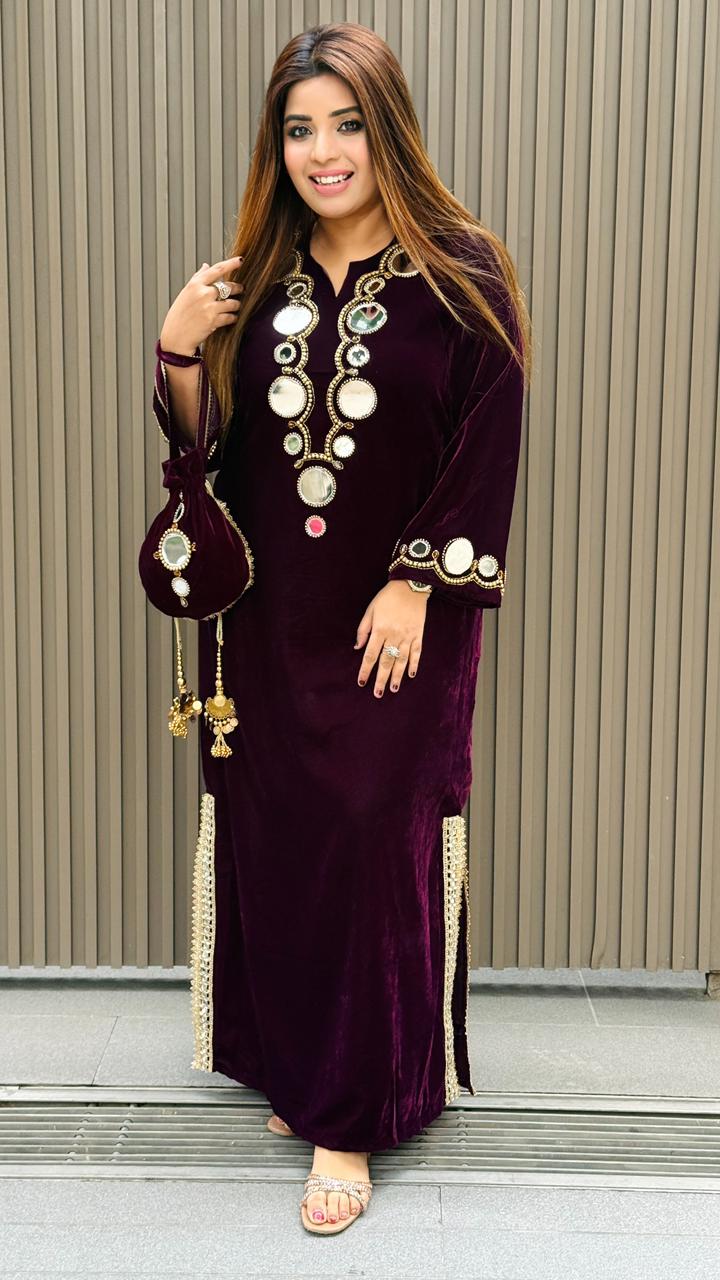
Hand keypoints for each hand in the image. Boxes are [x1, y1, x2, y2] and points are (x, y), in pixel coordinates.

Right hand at [159, 255, 245, 354]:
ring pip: (233, 303)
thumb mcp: (186, 292)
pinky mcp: (213, 321)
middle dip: (238, 288)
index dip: (231, 263)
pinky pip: (231, 317)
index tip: (240, 260)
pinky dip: (233, 318)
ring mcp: (208, 307)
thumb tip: (206, 265)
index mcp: (195, 284)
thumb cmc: (180, 314)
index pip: (217, 269)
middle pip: (228, 286)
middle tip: (241, 289)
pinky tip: (230, 318)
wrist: (176, 336)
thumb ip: (198, 278)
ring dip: (236, 305)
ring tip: (234, 306)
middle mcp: (202, 294)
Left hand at [355, 580, 429, 696]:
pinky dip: (414, 664)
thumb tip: (357, 648)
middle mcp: (394, 635)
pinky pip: (417, 652)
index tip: (361, 682)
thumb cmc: (387, 598)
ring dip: (397, 676)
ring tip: (393, 689)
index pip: (371, 655)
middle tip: (377, 694)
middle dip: (381, 679)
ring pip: (402, 660)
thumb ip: (363, 630)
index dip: (365, 670)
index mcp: (380, 630)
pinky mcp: (419, 634)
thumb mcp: (370, 610)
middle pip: (386, 662)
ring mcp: (408, 636)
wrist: (410, 585)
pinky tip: (411, 675)